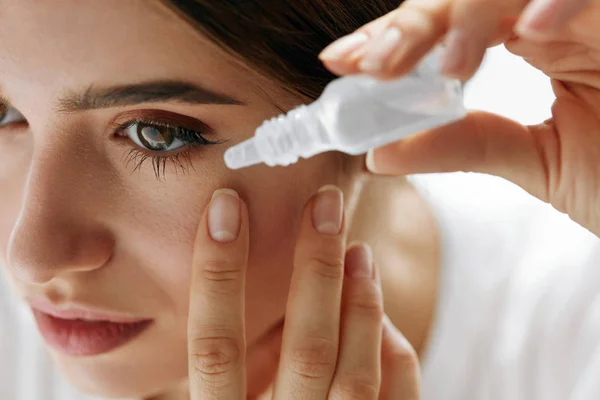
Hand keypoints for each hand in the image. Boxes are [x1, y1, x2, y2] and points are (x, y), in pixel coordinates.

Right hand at [187, 187, 419, 398]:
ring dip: (361, 303)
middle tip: (324, 206)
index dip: (217, 274)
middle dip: (313, 268)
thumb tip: (261, 305)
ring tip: (358, 249)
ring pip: (357, 374)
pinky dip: (395, 357)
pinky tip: (382, 318)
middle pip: (304, 348)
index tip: (225, 208)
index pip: (214, 347)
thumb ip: (231, 371)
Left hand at [319, 0, 599, 236]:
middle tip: (368, 63)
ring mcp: (594, 6)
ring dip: (469, 12)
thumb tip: (379, 153)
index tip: (346, 64)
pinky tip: (531, 29)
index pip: (452, 22)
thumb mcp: (536, 163)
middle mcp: (563, 9)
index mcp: (539, 35)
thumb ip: (463, 146)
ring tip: (438, 65)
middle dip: (416, 23)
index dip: (397, 38)